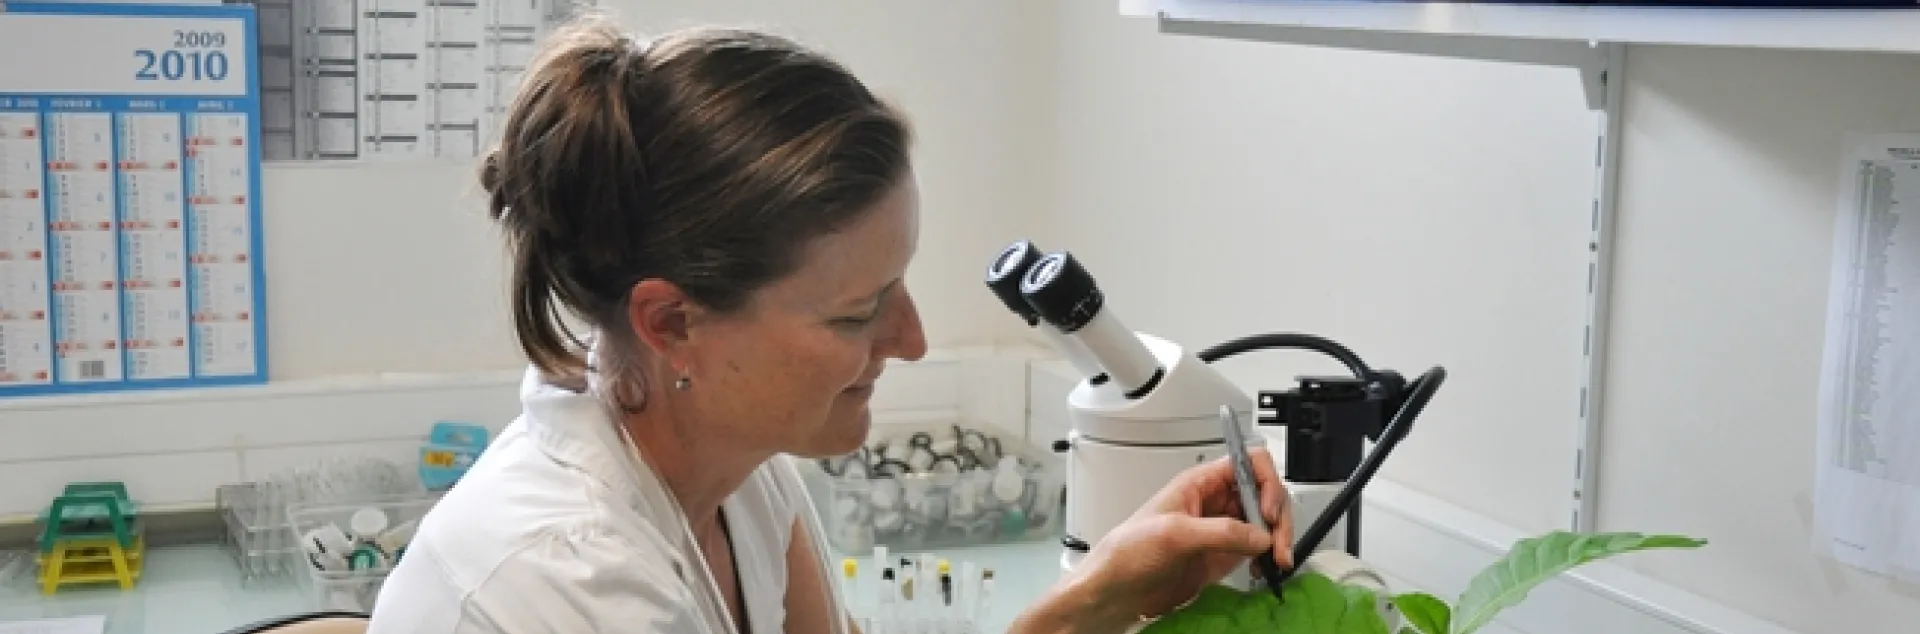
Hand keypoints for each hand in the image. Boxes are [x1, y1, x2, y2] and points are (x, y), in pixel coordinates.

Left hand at [1069, 447, 1295, 627]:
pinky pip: (1257, 549)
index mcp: (1200, 483)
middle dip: (1278, 517)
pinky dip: (1267, 558)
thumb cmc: (1128, 552)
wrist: (1116, 590)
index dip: (1265, 483)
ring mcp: (1221, 530)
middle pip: (1264, 494)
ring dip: (1278, 540)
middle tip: (1279, 545)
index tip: (1268, 511)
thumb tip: (1261, 536)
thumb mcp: (1173, 534)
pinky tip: (1263, 570)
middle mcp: (1214, 503)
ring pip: (1265, 523)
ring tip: (1276, 562)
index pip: (1247, 464)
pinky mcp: (1222, 556)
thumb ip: (1221, 532)